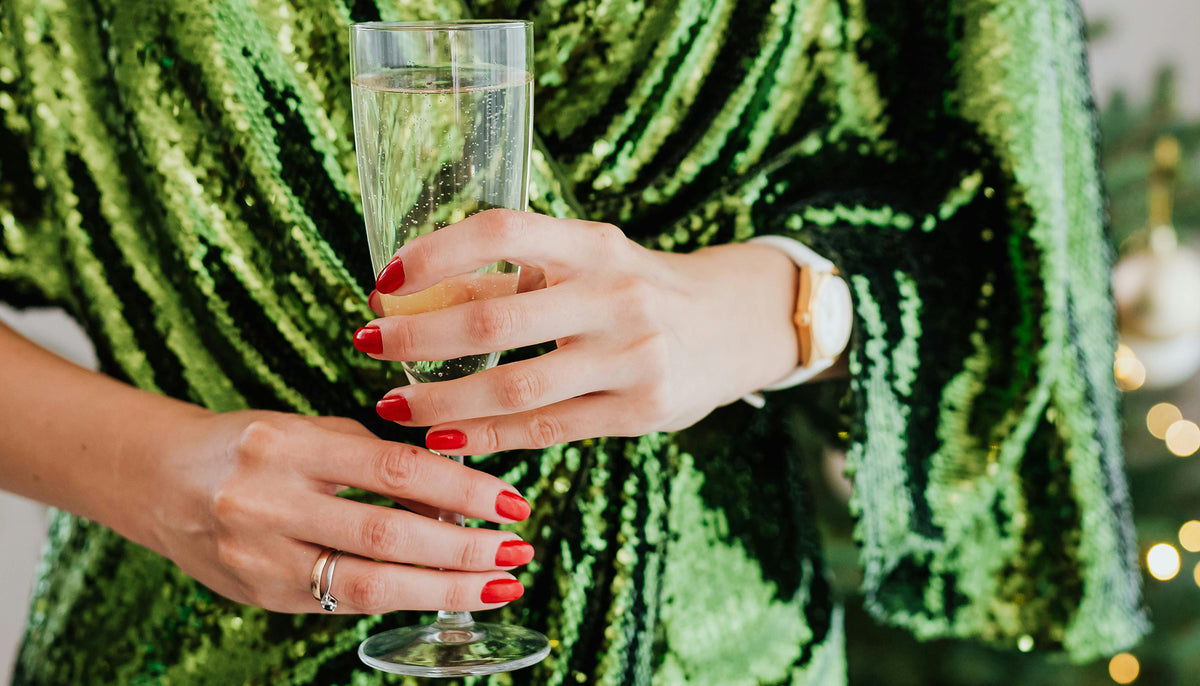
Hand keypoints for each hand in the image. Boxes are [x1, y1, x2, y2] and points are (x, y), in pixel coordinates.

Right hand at [144, 410, 534, 612]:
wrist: (161, 481)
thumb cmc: (252, 447)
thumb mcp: (311, 430)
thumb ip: (376, 461)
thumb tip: (456, 498)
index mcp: (288, 445)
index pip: (394, 470)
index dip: (463, 490)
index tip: (512, 504)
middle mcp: (268, 502)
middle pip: (388, 535)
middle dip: (464, 550)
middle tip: (517, 553)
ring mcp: (260, 556)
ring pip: (369, 584)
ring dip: (444, 588)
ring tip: (496, 584)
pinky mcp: (261, 595)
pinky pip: (345, 601)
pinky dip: (401, 596)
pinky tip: (440, 590)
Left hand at [357, 209, 799, 453]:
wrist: (735, 325)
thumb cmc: (639, 289)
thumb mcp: (590, 265)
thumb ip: (514, 279)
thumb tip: (414, 297)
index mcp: (594, 244)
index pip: (502, 230)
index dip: (434, 252)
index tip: (383, 281)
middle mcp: (616, 294)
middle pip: (493, 319)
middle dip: (415, 337)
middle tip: (365, 345)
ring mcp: (633, 356)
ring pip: (514, 387)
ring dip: (440, 400)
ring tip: (394, 406)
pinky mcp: (643, 410)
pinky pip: (547, 429)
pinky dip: (487, 437)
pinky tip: (446, 438)